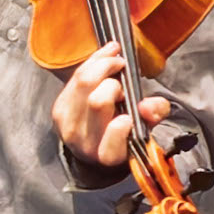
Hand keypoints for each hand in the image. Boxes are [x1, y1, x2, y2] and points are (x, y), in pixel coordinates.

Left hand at [52, 43, 168, 175]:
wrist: (93, 143)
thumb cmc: (123, 134)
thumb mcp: (146, 127)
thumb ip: (155, 115)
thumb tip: (147, 106)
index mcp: (110, 155)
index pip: (114, 137)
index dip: (122, 122)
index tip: (130, 107)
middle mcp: (85, 143)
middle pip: (98, 101)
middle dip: (115, 84)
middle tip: (126, 81)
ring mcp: (67, 126)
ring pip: (83, 83)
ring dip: (102, 64)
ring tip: (116, 61)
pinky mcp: (58, 108)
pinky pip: (74, 77)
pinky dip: (91, 63)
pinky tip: (104, 59)